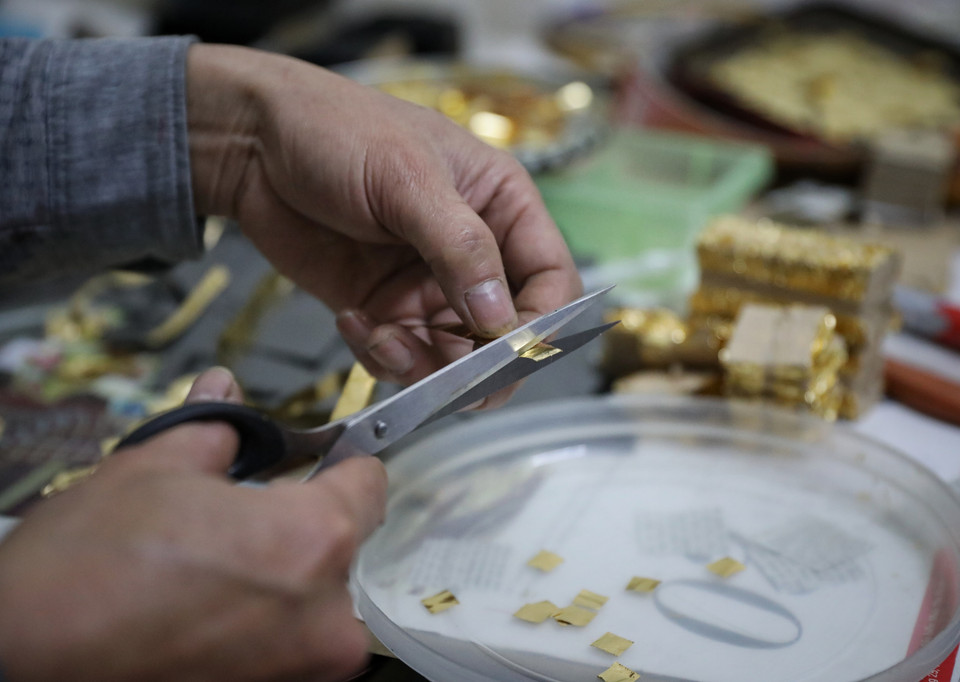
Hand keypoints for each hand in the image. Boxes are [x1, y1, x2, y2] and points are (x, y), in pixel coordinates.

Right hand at [0, 368, 386, 681]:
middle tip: (239, 515)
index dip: (345, 463)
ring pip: (313, 596)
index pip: (370, 484)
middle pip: (342, 545)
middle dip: (299, 522)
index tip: (328, 461)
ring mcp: (300, 668)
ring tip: (210, 563)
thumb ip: (212, 427)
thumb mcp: (152, 467)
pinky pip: (286, 640)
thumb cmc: (83, 571)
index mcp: (314, 540)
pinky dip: (259, 618)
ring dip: (278, 574)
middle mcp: (325, 615)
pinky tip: (204, 602)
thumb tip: (223, 392)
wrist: (20, 663)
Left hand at [186, 44, 581, 400]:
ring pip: (453, 358)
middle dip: (476, 360)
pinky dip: (380, 355)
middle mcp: (473, 254)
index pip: (550, 279)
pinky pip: (400, 357)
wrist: (252, 144)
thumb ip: (461, 248)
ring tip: (380, 334)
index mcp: (501, 206)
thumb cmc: (338, 131)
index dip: (540, 321)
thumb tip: (502, 321)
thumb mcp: (408, 179)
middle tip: (443, 370)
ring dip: (421, 364)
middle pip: (505, 332)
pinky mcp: (383, 309)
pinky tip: (351, 320)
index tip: (508, 348)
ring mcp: (427, 286)